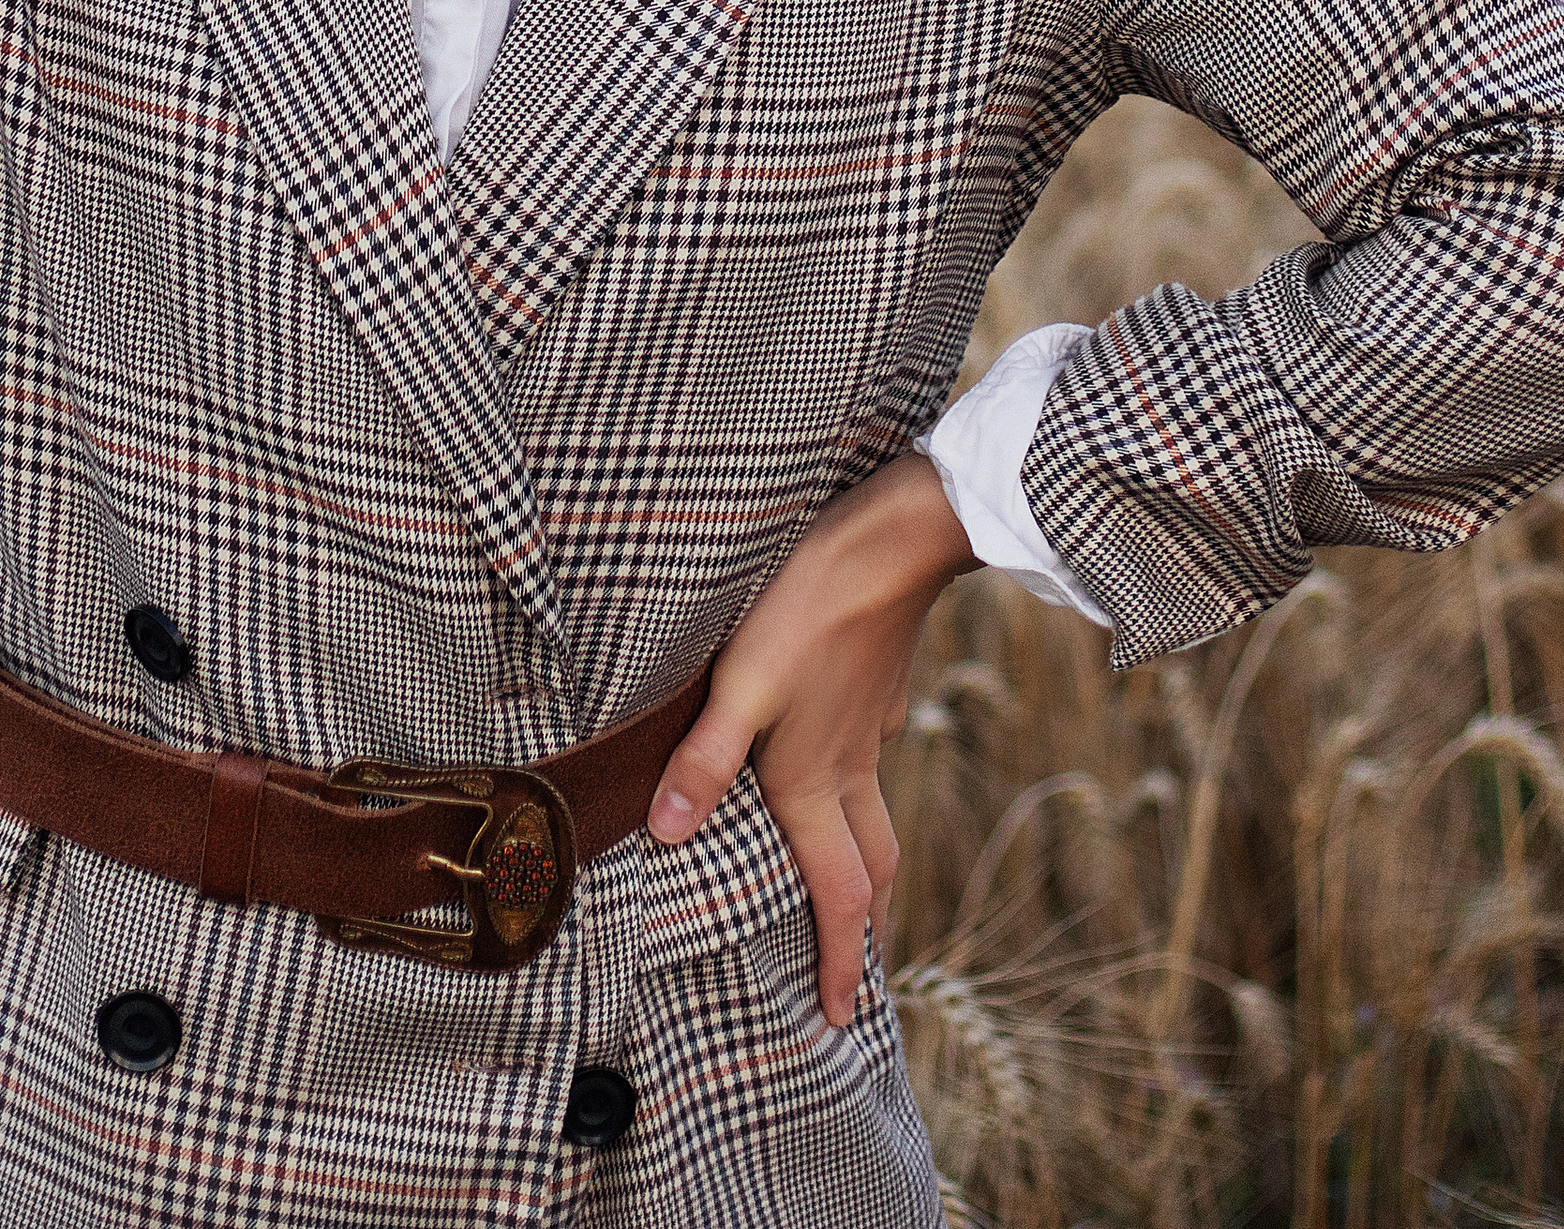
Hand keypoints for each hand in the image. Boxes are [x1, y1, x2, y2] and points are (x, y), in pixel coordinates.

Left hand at [649, 455, 977, 1026]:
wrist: (895, 543)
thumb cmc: (810, 609)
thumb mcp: (743, 681)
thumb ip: (704, 758)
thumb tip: (668, 834)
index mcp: (815, 782)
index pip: (838, 895)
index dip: (842, 962)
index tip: (845, 1019)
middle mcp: (849, 768)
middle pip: (871, 871)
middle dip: (866, 932)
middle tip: (862, 981)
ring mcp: (870, 728)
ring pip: (875, 820)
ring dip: (870, 872)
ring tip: (858, 896)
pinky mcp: (876, 688)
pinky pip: (870, 763)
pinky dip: (860, 795)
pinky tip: (839, 770)